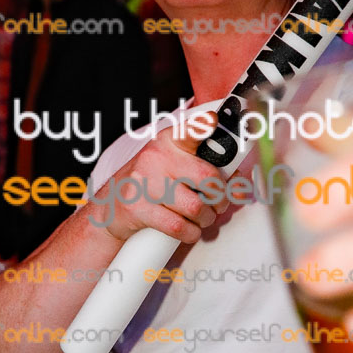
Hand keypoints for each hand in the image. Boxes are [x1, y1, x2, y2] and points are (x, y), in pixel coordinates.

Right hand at [89, 111, 230, 242]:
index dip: (203, 124)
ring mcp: (145, 182)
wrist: (110, 206)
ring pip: (196, 207)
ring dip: (207, 219)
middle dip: (221, 198)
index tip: (214, 119)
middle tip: (218, 204)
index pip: (189, 129)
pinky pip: (178, 226)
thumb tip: (241, 188)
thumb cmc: (150, 184)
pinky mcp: (137, 208)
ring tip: (202, 218)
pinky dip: (191, 233)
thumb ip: (208, 170)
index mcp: (168, 142)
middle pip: (207, 177)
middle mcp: (156, 158)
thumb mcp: (173, 166)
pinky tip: (190, 229)